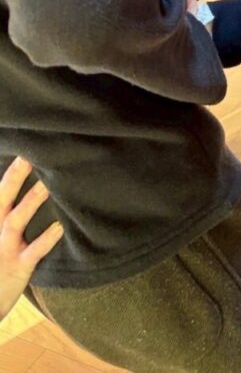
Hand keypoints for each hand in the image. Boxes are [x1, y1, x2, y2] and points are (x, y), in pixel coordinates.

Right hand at [0, 157, 62, 320]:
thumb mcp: (0, 231)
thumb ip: (11, 210)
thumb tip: (27, 189)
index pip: (0, 190)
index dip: (11, 170)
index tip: (24, 148)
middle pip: (3, 196)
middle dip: (16, 175)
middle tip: (30, 154)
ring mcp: (4, 247)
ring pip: (16, 220)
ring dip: (32, 201)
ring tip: (49, 184)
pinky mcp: (18, 267)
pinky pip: (33, 251)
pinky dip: (46, 239)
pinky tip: (60, 227)